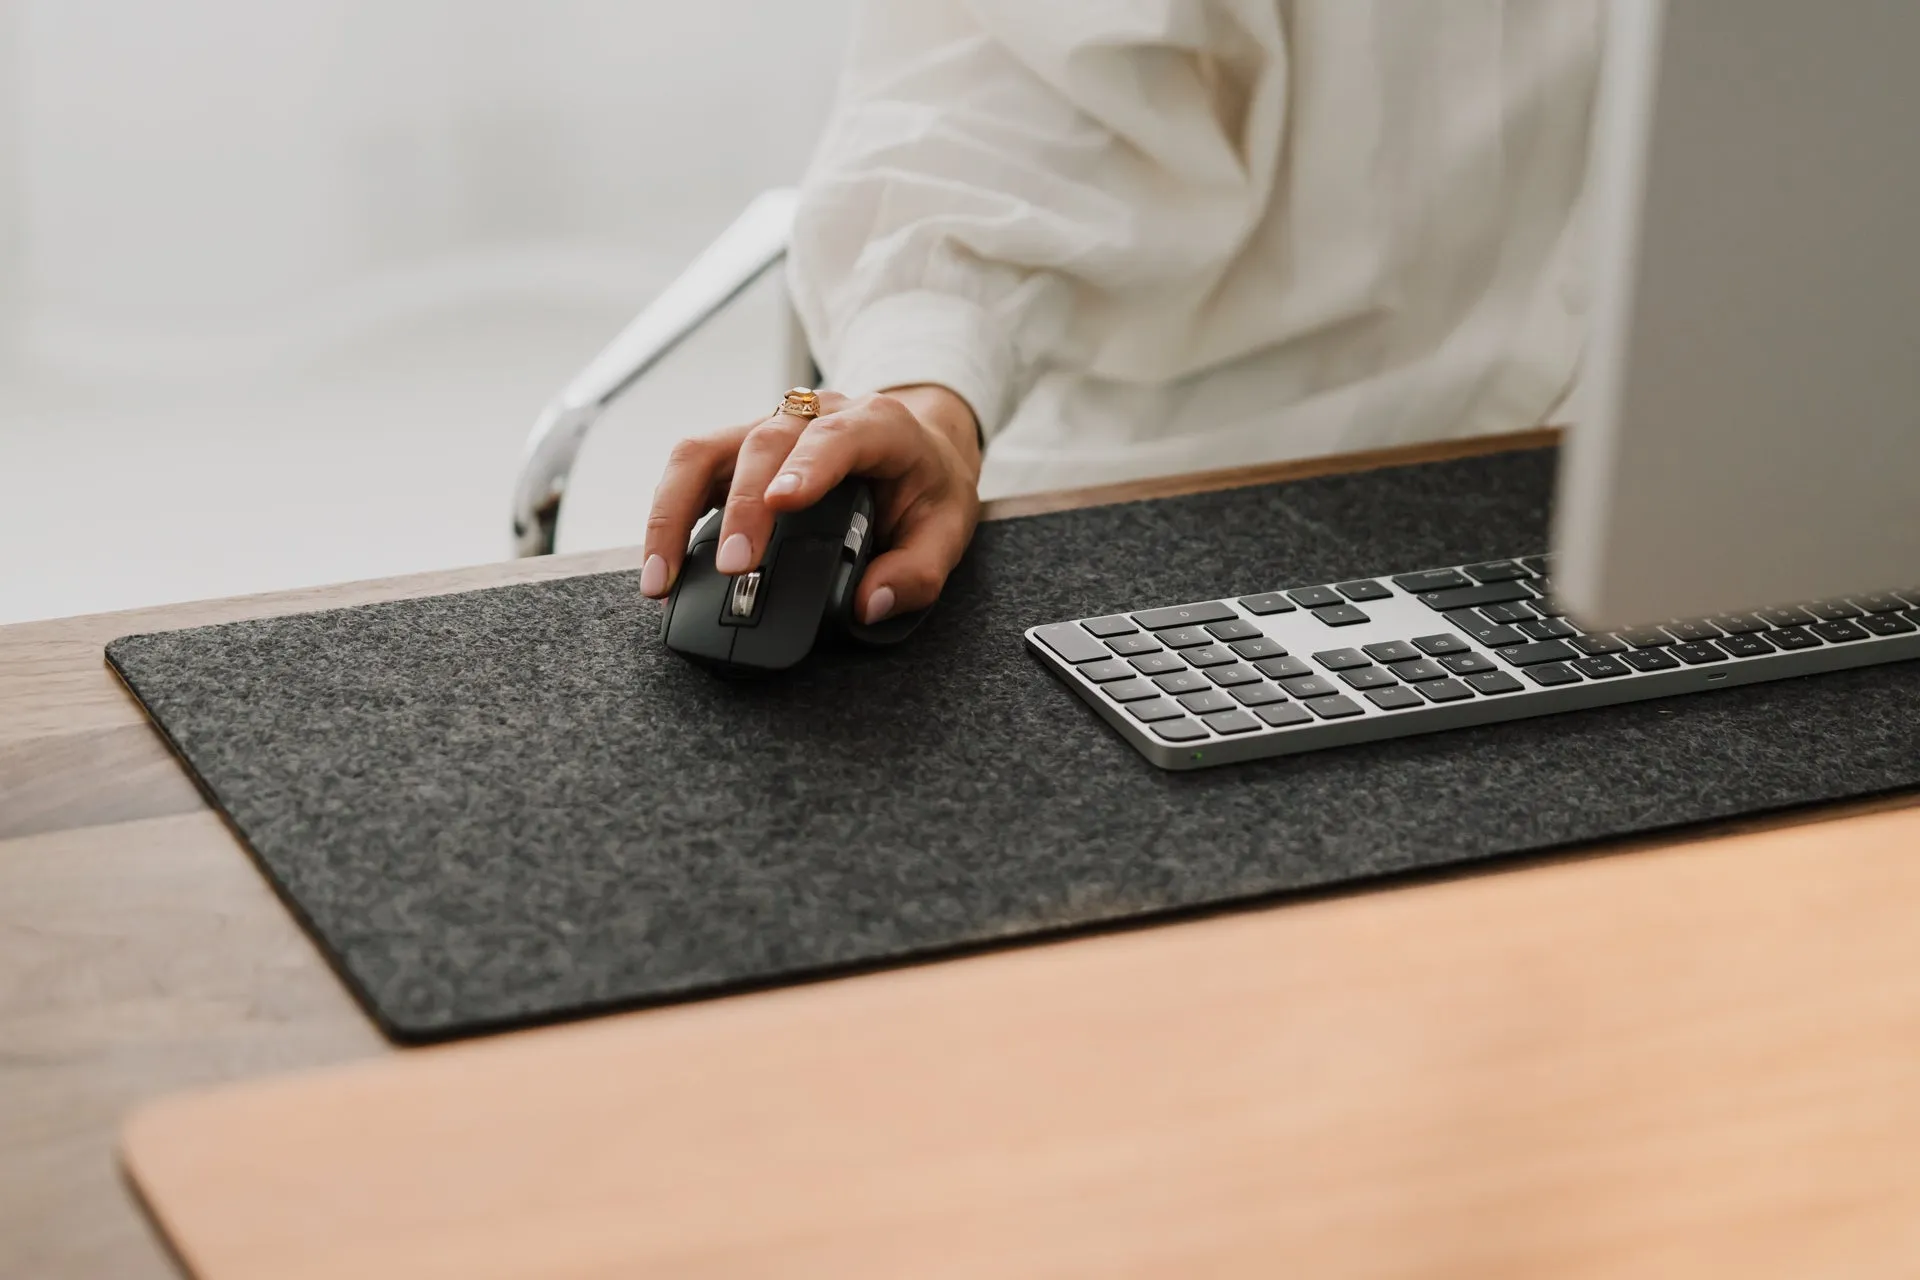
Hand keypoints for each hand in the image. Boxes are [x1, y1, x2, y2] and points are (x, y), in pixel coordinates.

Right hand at [639, 385, 981, 624]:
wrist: (916, 442)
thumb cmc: (927, 483)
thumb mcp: (949, 529)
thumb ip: (918, 571)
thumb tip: (870, 604)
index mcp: (876, 425)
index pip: (836, 436)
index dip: (807, 466)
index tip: (782, 503)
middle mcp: (812, 416)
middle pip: (760, 444)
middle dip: (740, 507)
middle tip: (736, 569)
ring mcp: (767, 430)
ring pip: (703, 452)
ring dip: (673, 512)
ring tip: (662, 578)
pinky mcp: (736, 453)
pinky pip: (690, 472)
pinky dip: (667, 516)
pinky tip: (662, 565)